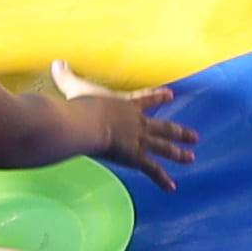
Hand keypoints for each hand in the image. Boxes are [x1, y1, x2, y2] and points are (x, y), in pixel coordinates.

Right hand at [60, 65, 201, 174]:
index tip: (171, 94)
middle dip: (180, 132)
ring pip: (164, 147)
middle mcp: (138, 122)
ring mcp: (139, 140)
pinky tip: (172, 187)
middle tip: (195, 136)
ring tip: (191, 158)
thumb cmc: (82, 105)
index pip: (146, 99)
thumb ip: (67, 76)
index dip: (158, 97)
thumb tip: (56, 63)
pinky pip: (152, 170)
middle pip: (163, 127)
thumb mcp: (75, 87)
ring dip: (179, 153)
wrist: (89, 122)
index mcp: (126, 104)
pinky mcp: (136, 156)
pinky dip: (162, 179)